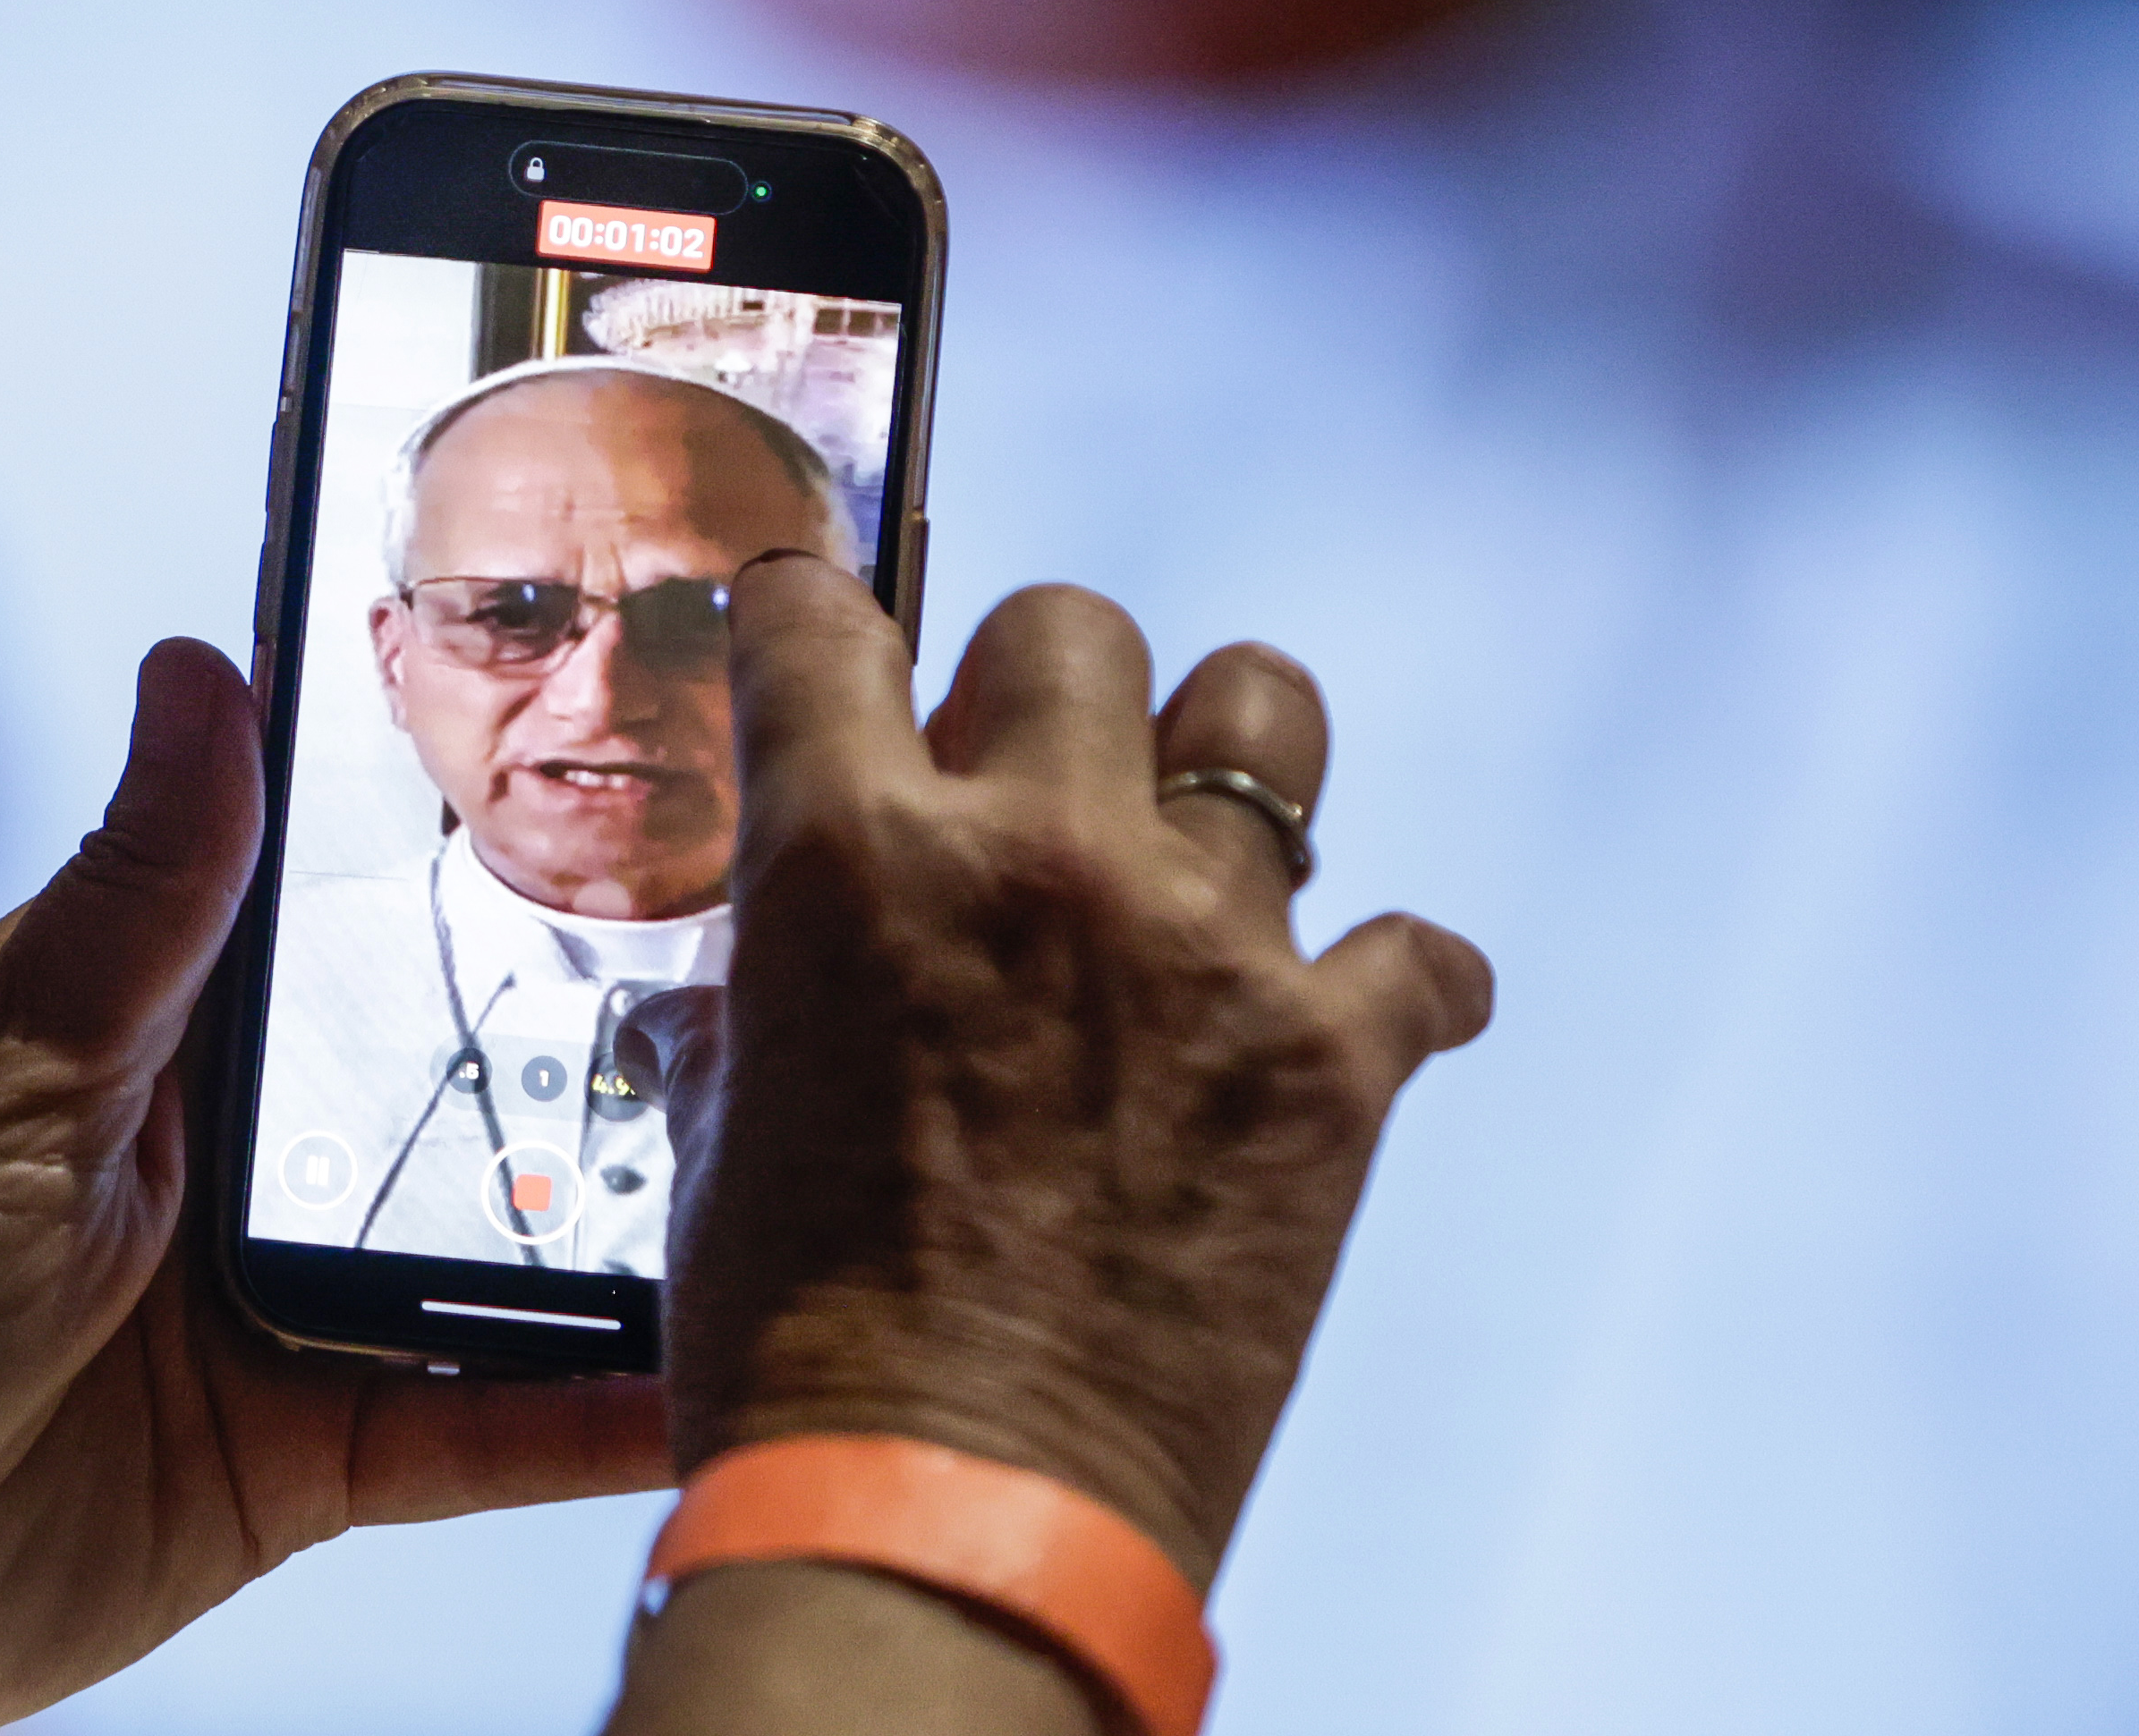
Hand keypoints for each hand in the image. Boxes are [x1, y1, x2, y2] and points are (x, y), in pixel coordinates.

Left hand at [0, 639, 667, 1730]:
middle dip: (587, 1028)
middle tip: (768, 967)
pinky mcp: (308, 1448)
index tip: (619, 746)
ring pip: (487, 1238)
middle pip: (443, 1062)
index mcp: (142, 1018)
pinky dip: (584, 1413)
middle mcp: (227, 1143)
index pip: (320, 888)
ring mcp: (278, 1294)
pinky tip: (699, 1382)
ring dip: (614, 1219)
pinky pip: (476, 1423)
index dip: (451, 830)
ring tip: (776, 1160)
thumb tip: (201, 667)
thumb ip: (135, 900)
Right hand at [644, 570, 1489, 1584]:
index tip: (826, 644)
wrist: (947, 1517)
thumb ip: (737, 1019)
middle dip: (1033, 692)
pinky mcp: (1327, 1063)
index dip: (815, 621)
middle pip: (1070, 628)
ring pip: (1266, 713)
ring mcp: (1201, 947)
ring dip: (1226, 764)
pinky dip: (1390, 986)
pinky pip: (1421, 956)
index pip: (823, 620)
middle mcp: (1034, 856)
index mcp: (849, 856)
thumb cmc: (802, 1347)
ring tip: (1199, 841)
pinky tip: (1347, 1024)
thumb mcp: (717, 1137)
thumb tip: (731, 1004)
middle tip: (1019, 788)